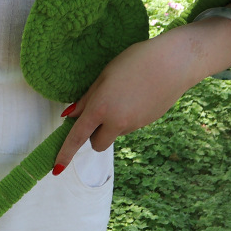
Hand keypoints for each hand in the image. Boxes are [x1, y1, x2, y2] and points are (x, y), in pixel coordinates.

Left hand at [53, 27, 207, 171]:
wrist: (174, 62)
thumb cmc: (136, 60)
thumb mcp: (105, 75)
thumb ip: (86, 98)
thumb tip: (70, 116)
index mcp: (100, 107)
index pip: (77, 137)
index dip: (65, 154)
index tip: (56, 169)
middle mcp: (116, 121)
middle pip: (97, 144)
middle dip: (94, 135)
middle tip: (99, 112)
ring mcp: (133, 125)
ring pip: (114, 134)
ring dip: (112, 124)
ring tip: (124, 95)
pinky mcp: (147, 123)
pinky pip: (129, 126)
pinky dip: (127, 118)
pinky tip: (137, 96)